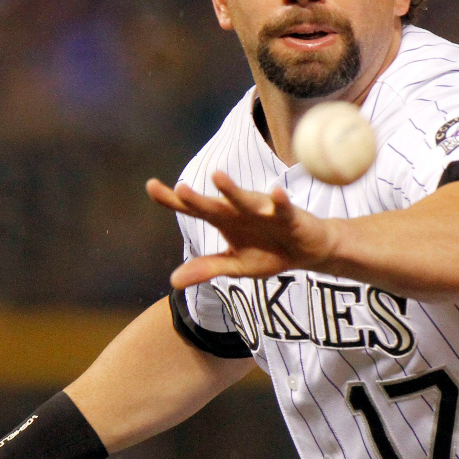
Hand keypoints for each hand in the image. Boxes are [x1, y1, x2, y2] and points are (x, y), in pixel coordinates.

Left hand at [146, 171, 340, 287]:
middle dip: (198, 199)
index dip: (172, 199)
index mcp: (224, 220)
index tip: (151, 185)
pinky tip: (275, 193)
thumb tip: (172, 281)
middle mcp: (240, 210)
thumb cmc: (269, 252)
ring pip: (245, 200)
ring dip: (232, 190)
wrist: (307, 251)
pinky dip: (279, 200)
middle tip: (179, 189)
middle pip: (214, 205)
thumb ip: (207, 268)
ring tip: (218, 177)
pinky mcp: (288, 216)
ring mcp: (264, 211)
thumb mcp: (236, 265)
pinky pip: (283, 207)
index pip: (193, 208)